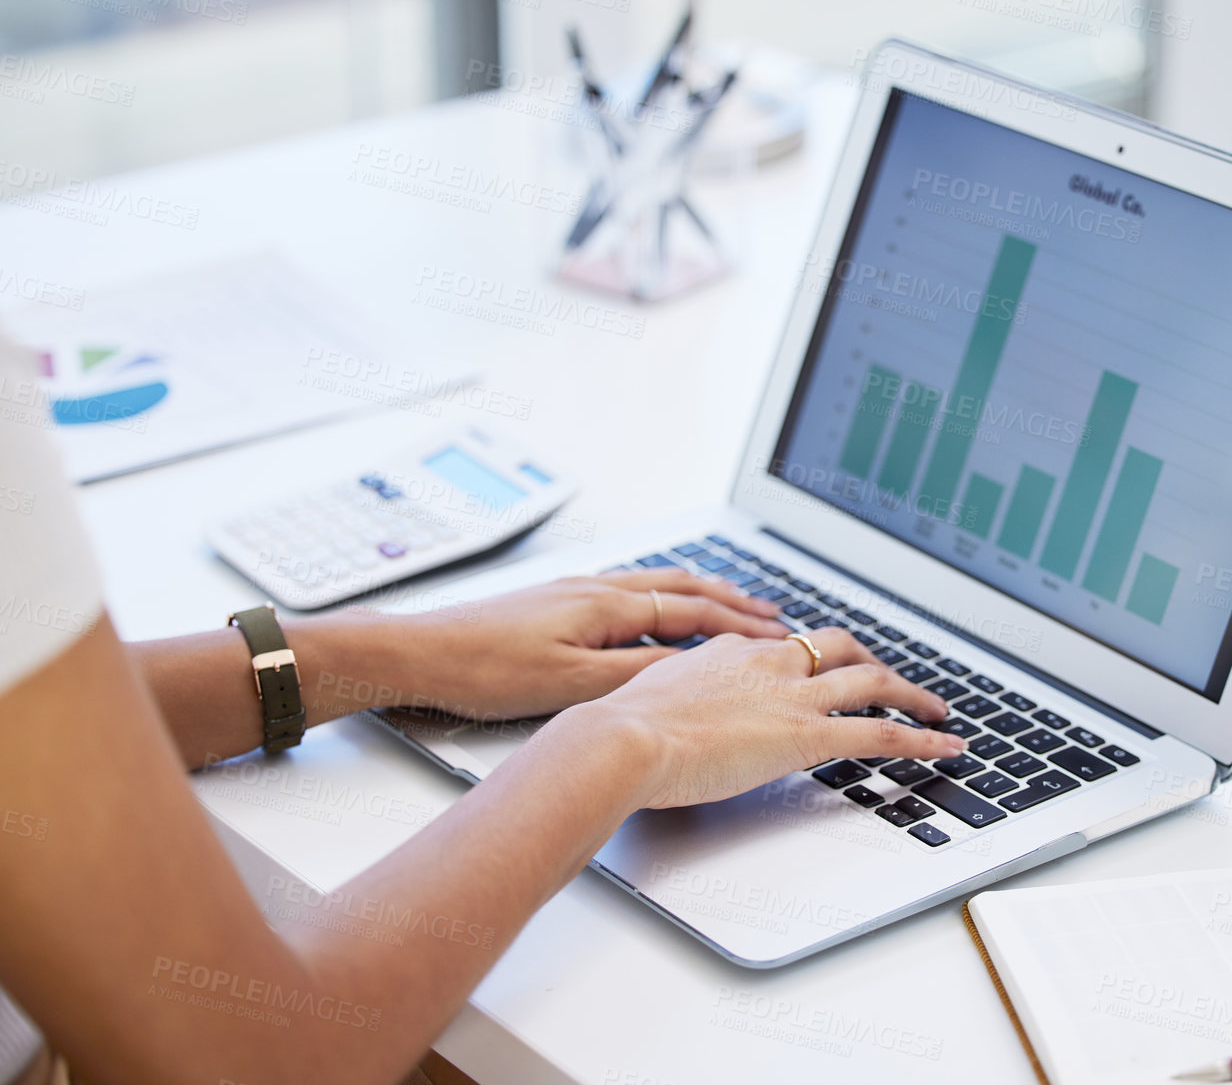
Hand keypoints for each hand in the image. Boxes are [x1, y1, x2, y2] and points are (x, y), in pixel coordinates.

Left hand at [310, 570, 788, 721]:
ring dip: (698, 592)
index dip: (739, 622)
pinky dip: (661, 597)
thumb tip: (687, 670)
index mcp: (606, 604)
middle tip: (770, 611)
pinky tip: (655, 610)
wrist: (418, 652)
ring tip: (726, 600)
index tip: (776, 632)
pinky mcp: (554, 602)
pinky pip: (627, 592)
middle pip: (681, 586)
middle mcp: (595, 587)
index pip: (691, 610)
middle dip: (731, 598)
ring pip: (654, 584)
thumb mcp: (571, 683)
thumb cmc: (483, 667)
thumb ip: (634, 674)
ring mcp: (574, 590)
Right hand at [580, 626, 966, 808]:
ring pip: (872, 680)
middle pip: (837, 645)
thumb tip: (669, 717)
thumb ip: (674, 702)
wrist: (622, 739)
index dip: (809, 656)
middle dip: (871, 659)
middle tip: (891, 677)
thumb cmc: (621, 730)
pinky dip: (923, 739)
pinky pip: (881, 734)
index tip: (821, 664)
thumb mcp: (650, 701)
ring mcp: (792, 697)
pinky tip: (947, 747)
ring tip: (937, 708)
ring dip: (912, 693)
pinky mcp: (806, 735)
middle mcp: (768, 663)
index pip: (783, 645)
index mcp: (730, 652)